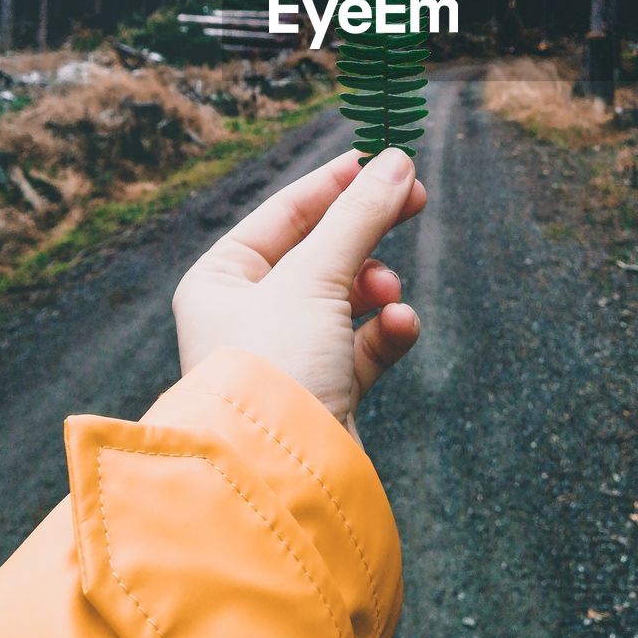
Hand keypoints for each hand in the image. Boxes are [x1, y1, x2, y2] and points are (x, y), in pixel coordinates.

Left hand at [172, 147, 425, 441]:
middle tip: (416, 198)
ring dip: (377, 286)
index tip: (385, 159)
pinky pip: (363, 343)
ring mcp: (287, 354)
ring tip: (389, 291)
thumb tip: (397, 160)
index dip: (336, 182)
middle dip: (367, 231)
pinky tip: (399, 327)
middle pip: (321, 250)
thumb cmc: (273, 367)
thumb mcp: (316, 276)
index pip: (284, 212)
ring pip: (347, 296)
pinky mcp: (324, 390)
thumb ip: (360, 215)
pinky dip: (386, 331)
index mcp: (221, 279)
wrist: (281, 479)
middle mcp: (247, 314)